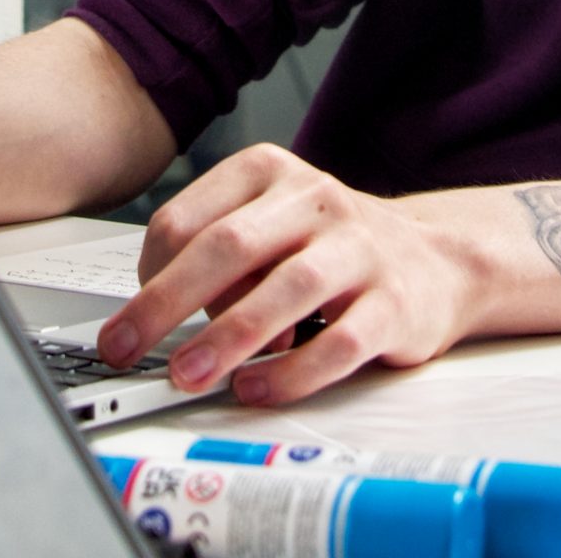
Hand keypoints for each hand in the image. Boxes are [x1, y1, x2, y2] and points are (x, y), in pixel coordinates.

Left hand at [95, 144, 482, 405]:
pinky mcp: (395, 303)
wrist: (434, 260)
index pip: (187, 217)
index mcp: (269, 171)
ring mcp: (360, 248)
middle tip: (127, 347)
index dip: (148, 274)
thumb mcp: (268, 226)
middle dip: (165, 304)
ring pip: (286, 289)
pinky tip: (257, 388)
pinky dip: (292, 371)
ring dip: (227, 337)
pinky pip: (340, 342)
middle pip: (228, 247)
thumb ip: (217, 259)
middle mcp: (315, 199)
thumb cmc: (330, 247)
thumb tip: (151, 317)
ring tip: (188, 374)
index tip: (127, 320)